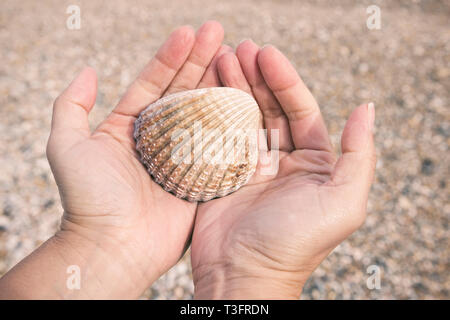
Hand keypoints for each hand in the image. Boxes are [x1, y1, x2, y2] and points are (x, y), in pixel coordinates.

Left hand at [0, 21, 229, 298]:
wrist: (113, 248)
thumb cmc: (88, 199)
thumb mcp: (67, 146)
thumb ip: (71, 106)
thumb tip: (88, 70)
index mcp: (130, 127)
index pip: (154, 83)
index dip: (170, 56)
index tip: (188, 31)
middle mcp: (159, 139)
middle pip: (183, 92)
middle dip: (201, 60)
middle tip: (219, 31)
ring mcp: (183, 157)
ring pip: (204, 113)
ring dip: (219, 83)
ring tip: (235, 54)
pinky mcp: (201, 177)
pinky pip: (220, 146)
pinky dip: (232, 123)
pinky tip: (245, 97)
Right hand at [191, 40, 375, 298]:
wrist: (245, 275)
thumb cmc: (297, 243)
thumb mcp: (343, 201)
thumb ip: (358, 155)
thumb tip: (366, 108)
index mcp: (314, 162)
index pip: (301, 109)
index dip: (285, 80)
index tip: (266, 54)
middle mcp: (284, 160)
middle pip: (269, 108)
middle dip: (255, 77)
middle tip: (239, 48)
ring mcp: (250, 166)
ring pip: (243, 117)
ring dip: (233, 87)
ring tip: (221, 58)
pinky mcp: (221, 174)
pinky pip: (218, 137)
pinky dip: (212, 112)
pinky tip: (204, 89)